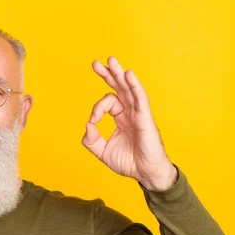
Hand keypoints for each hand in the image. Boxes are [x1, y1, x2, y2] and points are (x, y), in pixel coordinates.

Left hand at [81, 56, 176, 190]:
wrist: (147, 173)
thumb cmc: (129, 162)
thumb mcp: (103, 152)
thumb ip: (91, 140)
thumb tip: (88, 124)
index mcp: (121, 118)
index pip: (107, 103)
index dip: (97, 109)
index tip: (93, 121)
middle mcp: (130, 112)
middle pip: (119, 88)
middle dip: (108, 74)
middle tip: (96, 63)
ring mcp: (139, 114)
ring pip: (128, 89)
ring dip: (119, 74)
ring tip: (111, 60)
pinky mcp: (146, 118)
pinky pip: (140, 98)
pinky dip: (134, 86)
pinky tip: (128, 74)